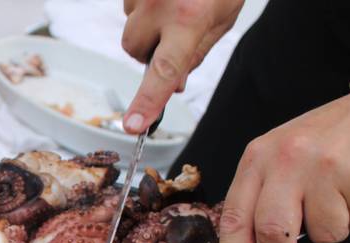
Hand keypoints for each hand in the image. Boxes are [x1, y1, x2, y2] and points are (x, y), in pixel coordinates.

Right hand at [121, 0, 243, 133]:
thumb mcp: (220, 19)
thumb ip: (194, 54)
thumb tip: (174, 85)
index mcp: (189, 19)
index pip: (164, 72)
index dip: (148, 102)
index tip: (133, 125)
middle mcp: (160, 4)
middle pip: (133, 49)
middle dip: (148, 49)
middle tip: (172, 33)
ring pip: (130, 26)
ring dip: (146, 25)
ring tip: (172, 3)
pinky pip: (129, 5)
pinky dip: (144, 6)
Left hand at [210, 85, 349, 242]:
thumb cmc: (326, 139)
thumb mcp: (280, 159)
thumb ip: (260, 202)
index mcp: (260, 157)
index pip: (235, 215)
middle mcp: (290, 160)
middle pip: (273, 233)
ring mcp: (328, 169)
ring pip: (324, 235)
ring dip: (332, 230)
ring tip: (338, 198)